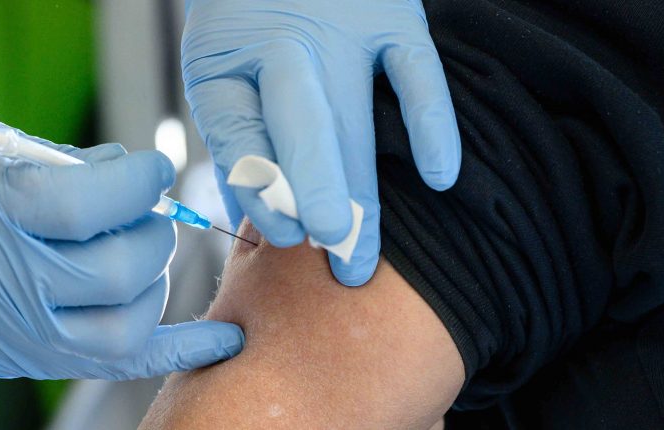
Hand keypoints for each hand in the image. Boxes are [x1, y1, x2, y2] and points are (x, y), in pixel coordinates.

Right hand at [0, 118, 243, 379]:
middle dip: (151, 228)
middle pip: (120, 266)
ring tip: (139, 251)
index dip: (136, 181)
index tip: (150, 167)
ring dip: (156, 278)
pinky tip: (226, 340)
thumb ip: (53, 158)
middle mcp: (15, 282)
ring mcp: (31, 332)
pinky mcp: (41, 359)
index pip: (89, 205)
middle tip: (140, 209)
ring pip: (130, 321)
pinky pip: (124, 365)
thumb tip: (125, 171)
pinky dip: (182, 352)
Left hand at [182, 0, 460, 285]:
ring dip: (360, 189)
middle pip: (299, 124)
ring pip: (354, 113)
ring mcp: (340, 29)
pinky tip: (439, 177)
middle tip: (333, 250)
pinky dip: (431, 123)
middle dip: (317, 191)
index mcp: (224, 62)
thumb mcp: (224, 78)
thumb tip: (250, 229)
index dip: (260, 190)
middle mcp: (280, 45)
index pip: (237, 132)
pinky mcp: (393, 17)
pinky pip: (418, 71)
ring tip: (361, 256)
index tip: (287, 237)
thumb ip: (238, 146)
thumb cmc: (253, 36)